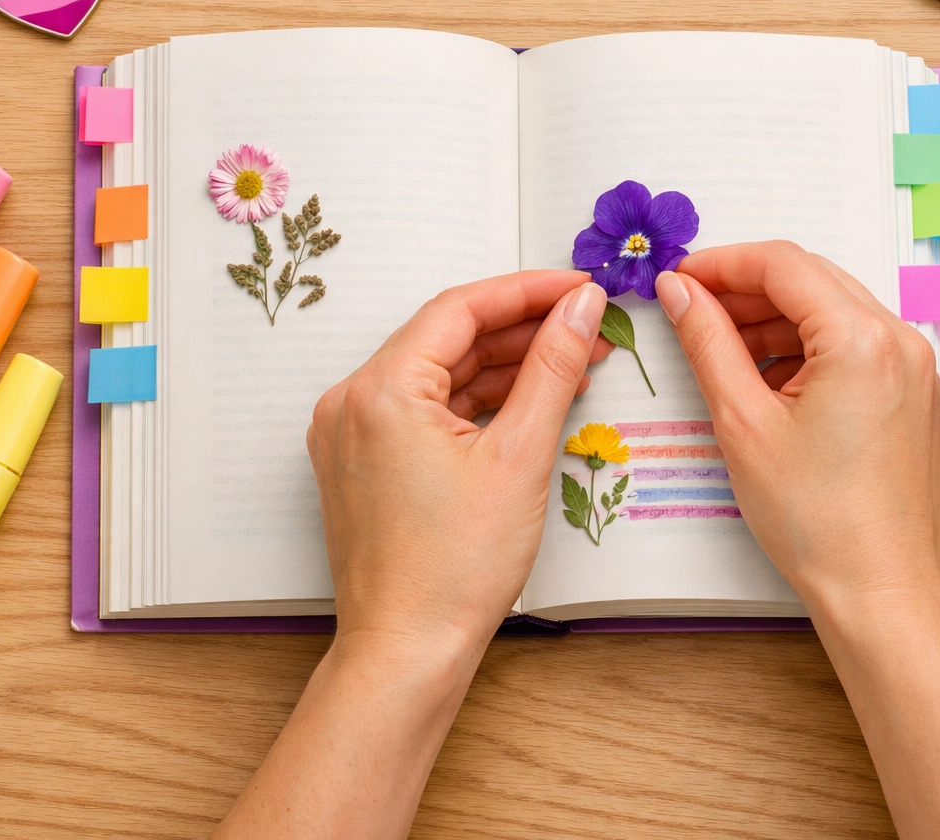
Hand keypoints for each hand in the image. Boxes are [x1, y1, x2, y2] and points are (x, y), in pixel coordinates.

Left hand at [308, 270, 609, 655]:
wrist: (407, 652)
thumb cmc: (455, 568)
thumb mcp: (519, 456)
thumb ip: (551, 368)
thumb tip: (581, 307)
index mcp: (380, 390)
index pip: (460, 308)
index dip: (528, 290)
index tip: (582, 286)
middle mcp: (351, 402)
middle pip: (446, 337)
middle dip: (521, 328)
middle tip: (588, 323)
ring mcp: (350, 434)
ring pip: (436, 374)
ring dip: (501, 364)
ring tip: (572, 361)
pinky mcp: (361, 463)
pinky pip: (422, 410)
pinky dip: (474, 402)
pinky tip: (527, 400)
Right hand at [653, 242, 939, 612]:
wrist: (877, 587)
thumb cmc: (815, 518)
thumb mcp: (743, 421)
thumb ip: (708, 342)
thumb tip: (680, 291)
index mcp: (862, 339)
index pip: (783, 264)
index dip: (722, 263)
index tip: (678, 278)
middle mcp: (900, 339)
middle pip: (811, 279)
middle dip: (746, 288)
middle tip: (691, 310)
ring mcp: (914, 366)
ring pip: (831, 310)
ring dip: (774, 318)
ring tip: (721, 350)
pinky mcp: (913, 393)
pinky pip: (853, 344)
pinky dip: (805, 347)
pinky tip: (765, 379)